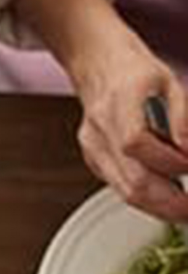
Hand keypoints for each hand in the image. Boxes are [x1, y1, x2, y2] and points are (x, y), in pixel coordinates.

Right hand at [68, 32, 187, 223]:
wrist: (95, 63)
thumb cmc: (133, 70)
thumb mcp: (170, 82)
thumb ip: (182, 118)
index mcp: (118, 104)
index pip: (136, 143)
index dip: (169, 161)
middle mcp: (99, 130)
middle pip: (131, 180)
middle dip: (170, 202)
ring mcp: (93, 147)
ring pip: (125, 191)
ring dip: (159, 207)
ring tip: (184, 210)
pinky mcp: (94, 157)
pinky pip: (120, 185)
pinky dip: (145, 197)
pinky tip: (165, 197)